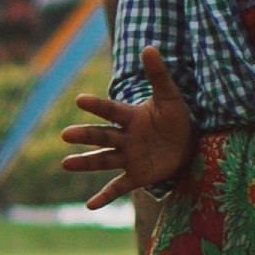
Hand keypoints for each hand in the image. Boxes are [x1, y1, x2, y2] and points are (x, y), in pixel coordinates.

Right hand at [59, 44, 195, 210]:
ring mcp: (128, 158)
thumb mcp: (170, 97)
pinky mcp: (136, 176)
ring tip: (65, 164)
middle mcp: (124, 138)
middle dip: (85, 136)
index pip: (112, 111)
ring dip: (85, 163)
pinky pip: (118, 187)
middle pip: (102, 136)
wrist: (189, 145)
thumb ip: (159, 75)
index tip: (79, 100)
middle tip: (65, 135)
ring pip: (103, 160)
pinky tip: (89, 206)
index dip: (98, 106)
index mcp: (131, 118)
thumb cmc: (177, 119)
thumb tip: (148, 48)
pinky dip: (105, 196)